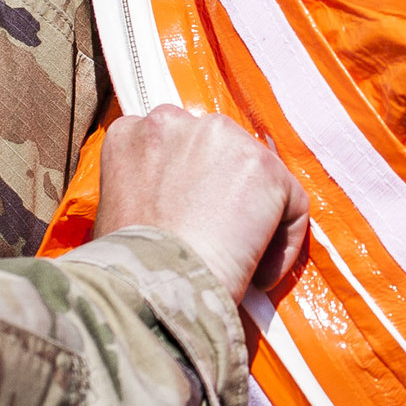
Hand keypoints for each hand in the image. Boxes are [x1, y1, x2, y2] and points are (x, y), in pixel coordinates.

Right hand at [96, 105, 310, 301]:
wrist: (153, 284)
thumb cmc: (126, 266)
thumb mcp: (115, 213)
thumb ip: (144, 192)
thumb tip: (171, 213)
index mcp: (130, 132)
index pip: (172, 144)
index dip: (188, 182)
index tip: (192, 218)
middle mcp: (173, 121)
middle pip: (218, 150)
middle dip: (225, 189)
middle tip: (220, 238)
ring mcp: (221, 137)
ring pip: (256, 174)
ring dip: (254, 214)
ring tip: (240, 259)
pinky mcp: (263, 165)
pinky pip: (291, 203)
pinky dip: (284, 240)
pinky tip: (261, 274)